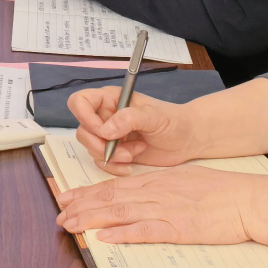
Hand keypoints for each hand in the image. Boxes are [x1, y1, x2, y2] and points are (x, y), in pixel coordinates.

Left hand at [55, 165, 261, 245]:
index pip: (113, 185)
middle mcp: (155, 191)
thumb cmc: (219, 190)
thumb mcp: (184, 179)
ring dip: (91, 219)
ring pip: (120, 212)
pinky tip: (104, 237)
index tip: (67, 197)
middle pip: (110, 197)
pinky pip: (145, 230)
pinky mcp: (178, 227)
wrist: (246, 198)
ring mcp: (165, 209)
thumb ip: (160, 186)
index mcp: (156, 180)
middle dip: (81, 206)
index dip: (87, 192)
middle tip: (59, 214)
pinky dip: (122, 234)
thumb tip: (140, 192)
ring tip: (70, 224)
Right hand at [71, 78, 267, 171]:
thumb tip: (106, 129)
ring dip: (111, 156)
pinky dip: (114, 167)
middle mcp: (106, 116)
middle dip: (100, 144)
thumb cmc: (174, 121)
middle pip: (82, 130)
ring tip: (135, 152)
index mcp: (111, 99)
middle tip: (122, 150)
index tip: (103, 130)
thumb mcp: (154, 116)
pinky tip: (132, 164)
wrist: (188, 140)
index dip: (84, 117)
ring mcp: (109, 136)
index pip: (79, 102)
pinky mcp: (115, 153)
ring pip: (90, 149)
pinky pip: (101, 163)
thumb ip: (130, 118)